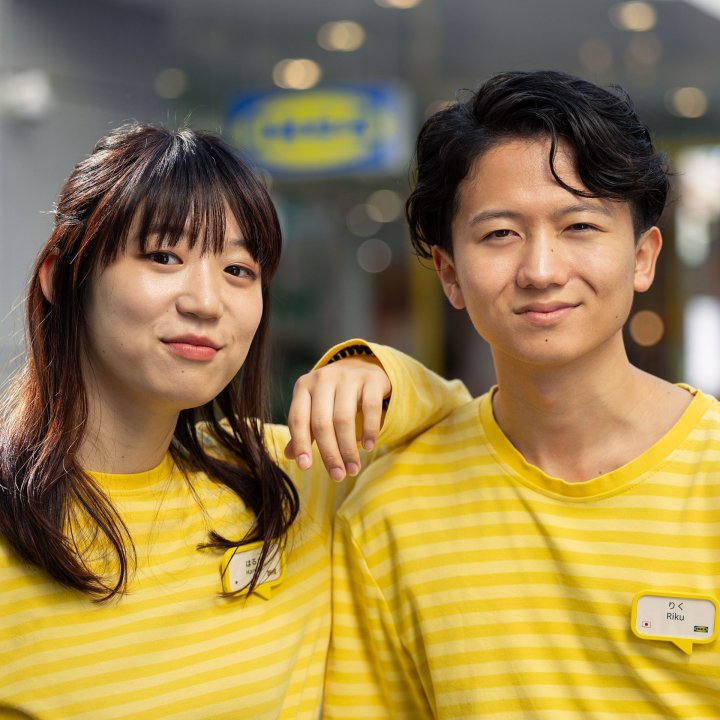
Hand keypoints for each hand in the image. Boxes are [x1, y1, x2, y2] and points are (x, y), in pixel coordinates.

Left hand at [284, 356, 390, 480]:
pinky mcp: (371, 379)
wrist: (362, 366)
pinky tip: (369, 447)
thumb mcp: (315, 407)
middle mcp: (323, 378)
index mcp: (304, 386)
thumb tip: (290, 456)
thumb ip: (304, 429)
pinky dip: (369, 430)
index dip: (301, 444)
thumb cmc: (334, 395)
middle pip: (322, 423)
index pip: (298, 419)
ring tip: (353, 468)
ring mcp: (347, 377)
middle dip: (329, 454)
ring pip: (344, 419)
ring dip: (349, 449)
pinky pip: (369, 408)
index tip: (305, 467)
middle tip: (337, 476)